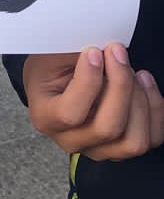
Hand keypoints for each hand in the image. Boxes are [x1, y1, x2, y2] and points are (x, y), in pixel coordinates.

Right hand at [23, 44, 163, 160]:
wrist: (55, 83)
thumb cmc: (52, 68)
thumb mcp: (51, 55)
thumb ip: (73, 52)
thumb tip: (104, 50)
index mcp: (46, 118)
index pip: (70, 114)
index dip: (88, 81)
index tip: (94, 52)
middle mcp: (72, 140)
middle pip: (108, 128)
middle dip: (120, 85)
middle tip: (117, 53)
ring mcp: (99, 148)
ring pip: (133, 141)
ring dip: (140, 100)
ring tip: (134, 72)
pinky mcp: (123, 146)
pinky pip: (152, 138)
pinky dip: (155, 108)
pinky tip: (144, 83)